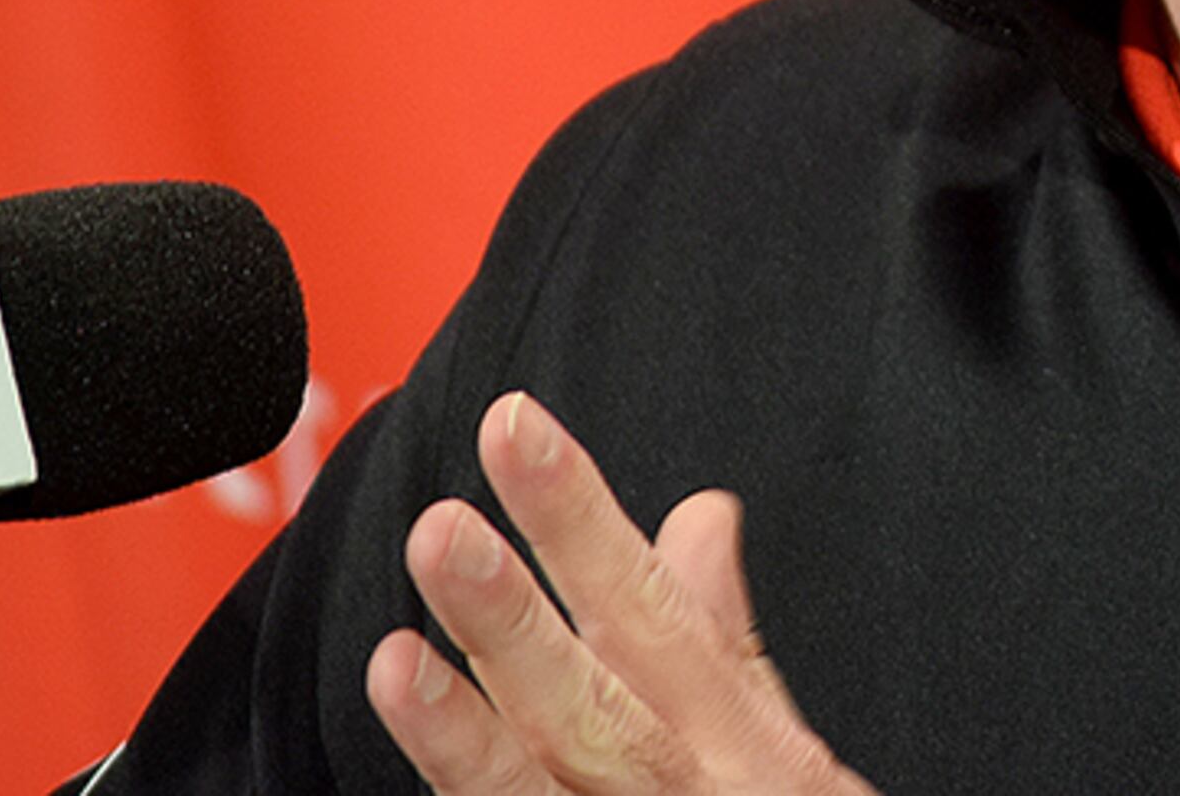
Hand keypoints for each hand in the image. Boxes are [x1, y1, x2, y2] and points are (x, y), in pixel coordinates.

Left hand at [366, 392, 873, 794]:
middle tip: (443, 531)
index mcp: (730, 742)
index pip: (647, 610)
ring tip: (396, 660)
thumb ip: (722, 635)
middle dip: (517, 623)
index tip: (515, 430)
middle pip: (591, 705)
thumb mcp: (782, 750)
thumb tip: (696, 515)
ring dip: (467, 735)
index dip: (577, 519)